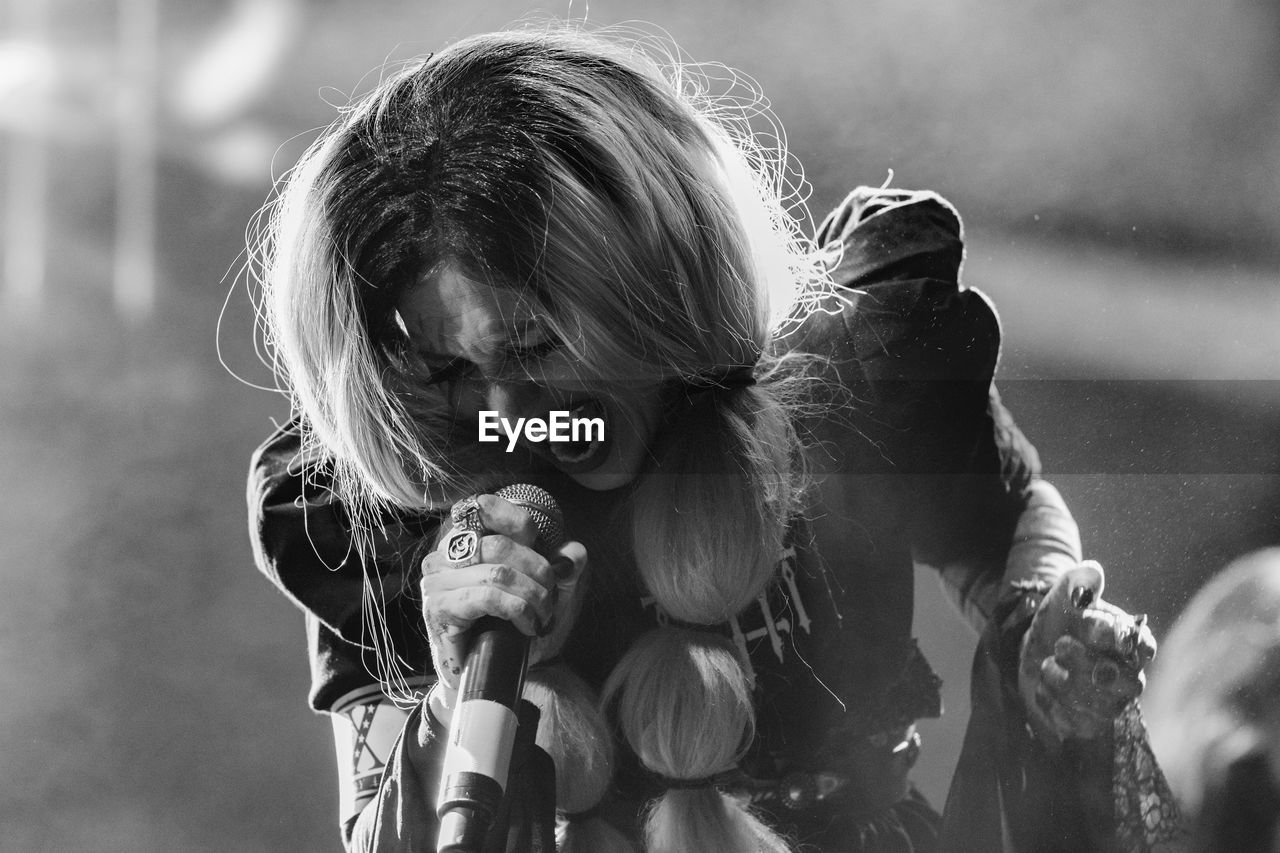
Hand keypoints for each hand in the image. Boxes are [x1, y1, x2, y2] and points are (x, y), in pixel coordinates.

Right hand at [420, 493, 586, 699]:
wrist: (483, 678)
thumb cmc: (507, 631)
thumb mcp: (543, 596)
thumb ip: (561, 571)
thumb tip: (575, 552)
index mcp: (465, 542)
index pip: (484, 507)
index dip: (519, 522)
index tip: (540, 551)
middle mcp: (444, 555)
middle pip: (500, 545)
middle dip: (538, 573)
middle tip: (550, 601)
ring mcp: (436, 581)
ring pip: (497, 572)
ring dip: (532, 597)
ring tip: (542, 618)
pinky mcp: (438, 608)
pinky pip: (487, 597)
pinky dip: (517, 610)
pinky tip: (527, 627)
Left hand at [1018, 560, 1156, 742]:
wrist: (1033, 651)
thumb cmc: (1060, 621)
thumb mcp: (1063, 597)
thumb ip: (1077, 583)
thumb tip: (1092, 570)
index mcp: (1130, 642)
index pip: (1141, 646)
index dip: (1116, 638)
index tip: (1088, 624)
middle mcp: (1128, 676)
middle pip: (1128, 684)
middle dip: (1090, 665)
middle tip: (1060, 645)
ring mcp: (1111, 704)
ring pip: (1104, 709)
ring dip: (1067, 685)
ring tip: (1046, 666)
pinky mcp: (1088, 724)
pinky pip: (1079, 725)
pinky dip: (1054, 705)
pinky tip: (1043, 688)